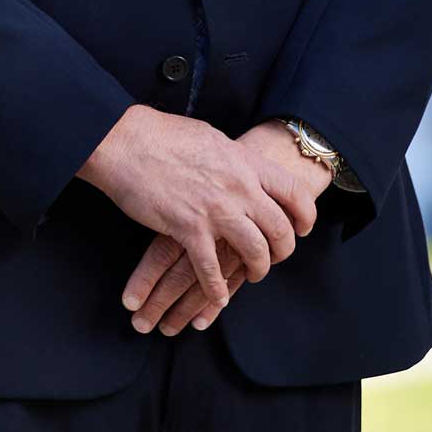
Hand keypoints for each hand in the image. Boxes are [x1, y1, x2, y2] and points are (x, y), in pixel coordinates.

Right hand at [77, 104, 304, 309]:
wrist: (126, 141)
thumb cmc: (162, 135)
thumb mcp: (211, 138)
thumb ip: (232, 159)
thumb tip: (241, 167)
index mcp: (245, 163)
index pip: (292, 192)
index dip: (305, 215)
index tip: (302, 228)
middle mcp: (238, 188)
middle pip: (279, 228)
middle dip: (283, 249)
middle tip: (276, 257)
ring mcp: (215, 210)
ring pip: (255, 251)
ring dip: (258, 269)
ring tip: (253, 275)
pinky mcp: (188, 229)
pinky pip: (211, 268)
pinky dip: (218, 287)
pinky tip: (219, 296)